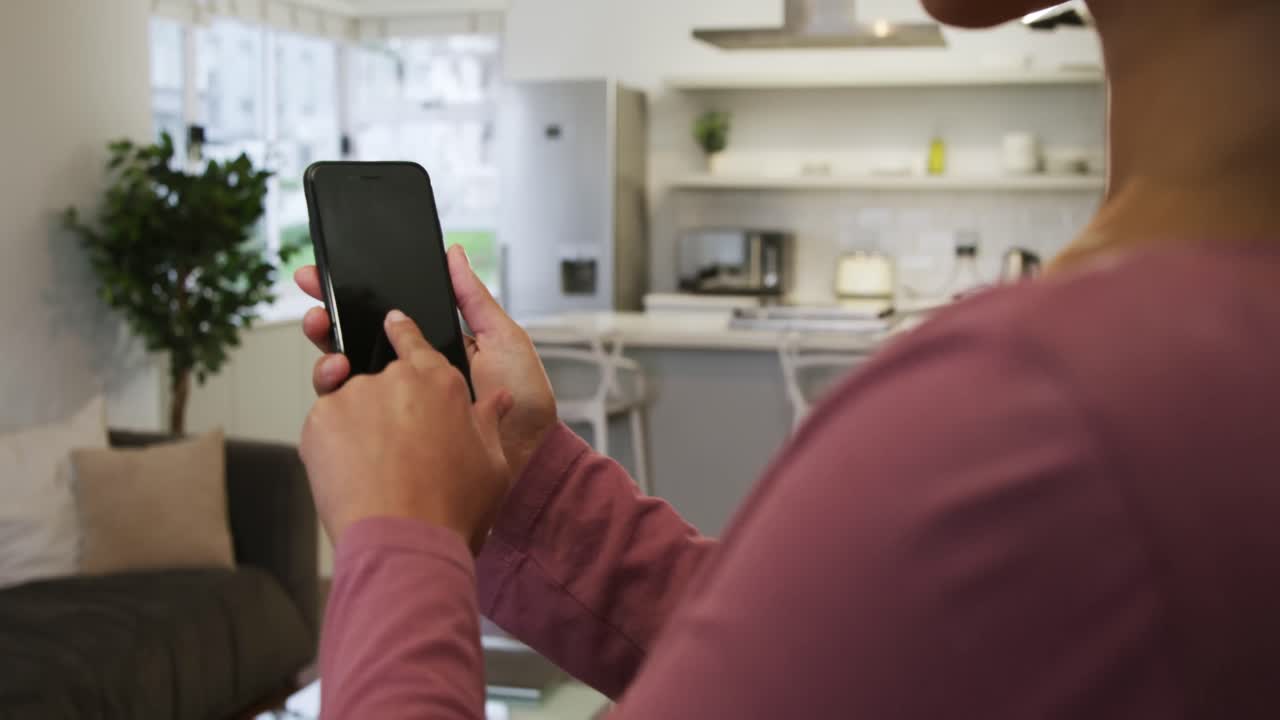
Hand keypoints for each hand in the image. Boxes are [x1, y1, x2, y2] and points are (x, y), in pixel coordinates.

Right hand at [295, 245, 557, 478]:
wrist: (531, 457)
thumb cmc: (525, 400)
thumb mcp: (503, 338)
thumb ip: (474, 299)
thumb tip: (453, 254)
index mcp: (434, 347)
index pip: (385, 317)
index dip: (353, 296)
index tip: (324, 275)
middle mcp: (411, 375)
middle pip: (357, 342)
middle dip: (327, 318)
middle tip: (314, 301)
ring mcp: (399, 406)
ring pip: (348, 376)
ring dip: (327, 352)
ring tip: (324, 335)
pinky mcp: (393, 435)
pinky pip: (356, 412)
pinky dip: (336, 392)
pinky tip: (336, 374)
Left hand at [299, 310, 513, 549]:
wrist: (404, 543)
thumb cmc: (451, 509)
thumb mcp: (491, 463)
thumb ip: (488, 422)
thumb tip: (498, 399)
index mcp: (439, 381)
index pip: (413, 339)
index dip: (402, 331)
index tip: (392, 324)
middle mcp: (394, 379)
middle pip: (379, 377)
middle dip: (384, 403)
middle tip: (395, 444)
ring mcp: (352, 397)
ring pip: (349, 402)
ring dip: (358, 426)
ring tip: (377, 469)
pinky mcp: (319, 422)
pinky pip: (325, 427)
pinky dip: (335, 446)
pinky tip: (355, 475)